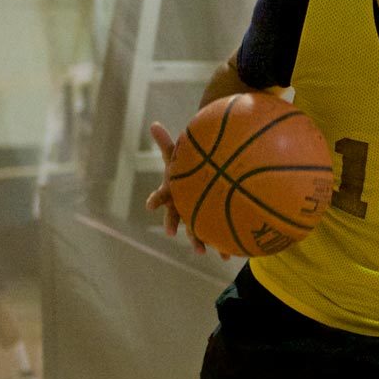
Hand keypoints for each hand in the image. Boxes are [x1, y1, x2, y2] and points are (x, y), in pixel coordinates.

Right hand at [143, 122, 227, 257]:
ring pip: (194, 230)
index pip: (160, 196)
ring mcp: (193, 215)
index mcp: (172, 192)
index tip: (149, 206)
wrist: (199, 176)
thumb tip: (154, 124)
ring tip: (203, 251)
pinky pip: (214, 234)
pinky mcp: (207, 222)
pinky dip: (221, 244)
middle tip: (171, 232)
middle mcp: (180, 206)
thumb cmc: (185, 166)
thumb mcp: (176, 153)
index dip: (155, 200)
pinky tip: (229, 255)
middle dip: (173, 225)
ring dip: (198, 241)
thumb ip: (166, 142)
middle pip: (175, 217)